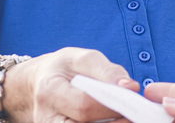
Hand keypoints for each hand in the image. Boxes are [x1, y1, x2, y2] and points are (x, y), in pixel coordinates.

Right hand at [6, 47, 139, 122]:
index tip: (133, 99)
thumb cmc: (65, 69)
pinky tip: (115, 120)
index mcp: (50, 91)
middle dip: (115, 122)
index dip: (111, 106)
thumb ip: (108, 71)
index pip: (83, 105)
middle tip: (135, 114)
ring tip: (127, 117)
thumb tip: (131, 87)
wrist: (39, 84)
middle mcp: (46, 118)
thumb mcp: (83, 59)